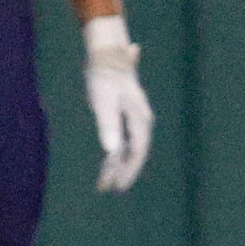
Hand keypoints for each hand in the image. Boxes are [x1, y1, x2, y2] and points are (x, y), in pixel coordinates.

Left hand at [82, 18, 154, 192]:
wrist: (107, 57)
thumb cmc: (105, 78)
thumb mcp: (104, 101)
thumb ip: (108, 125)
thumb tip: (111, 151)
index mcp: (140, 119)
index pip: (138, 150)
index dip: (130, 170)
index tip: (120, 185)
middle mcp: (140, 121)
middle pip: (135, 152)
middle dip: (124, 171)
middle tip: (112, 189)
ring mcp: (133, 120)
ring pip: (128, 149)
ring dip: (118, 165)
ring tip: (105, 183)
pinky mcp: (124, 118)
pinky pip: (122, 141)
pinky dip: (114, 154)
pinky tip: (106, 165)